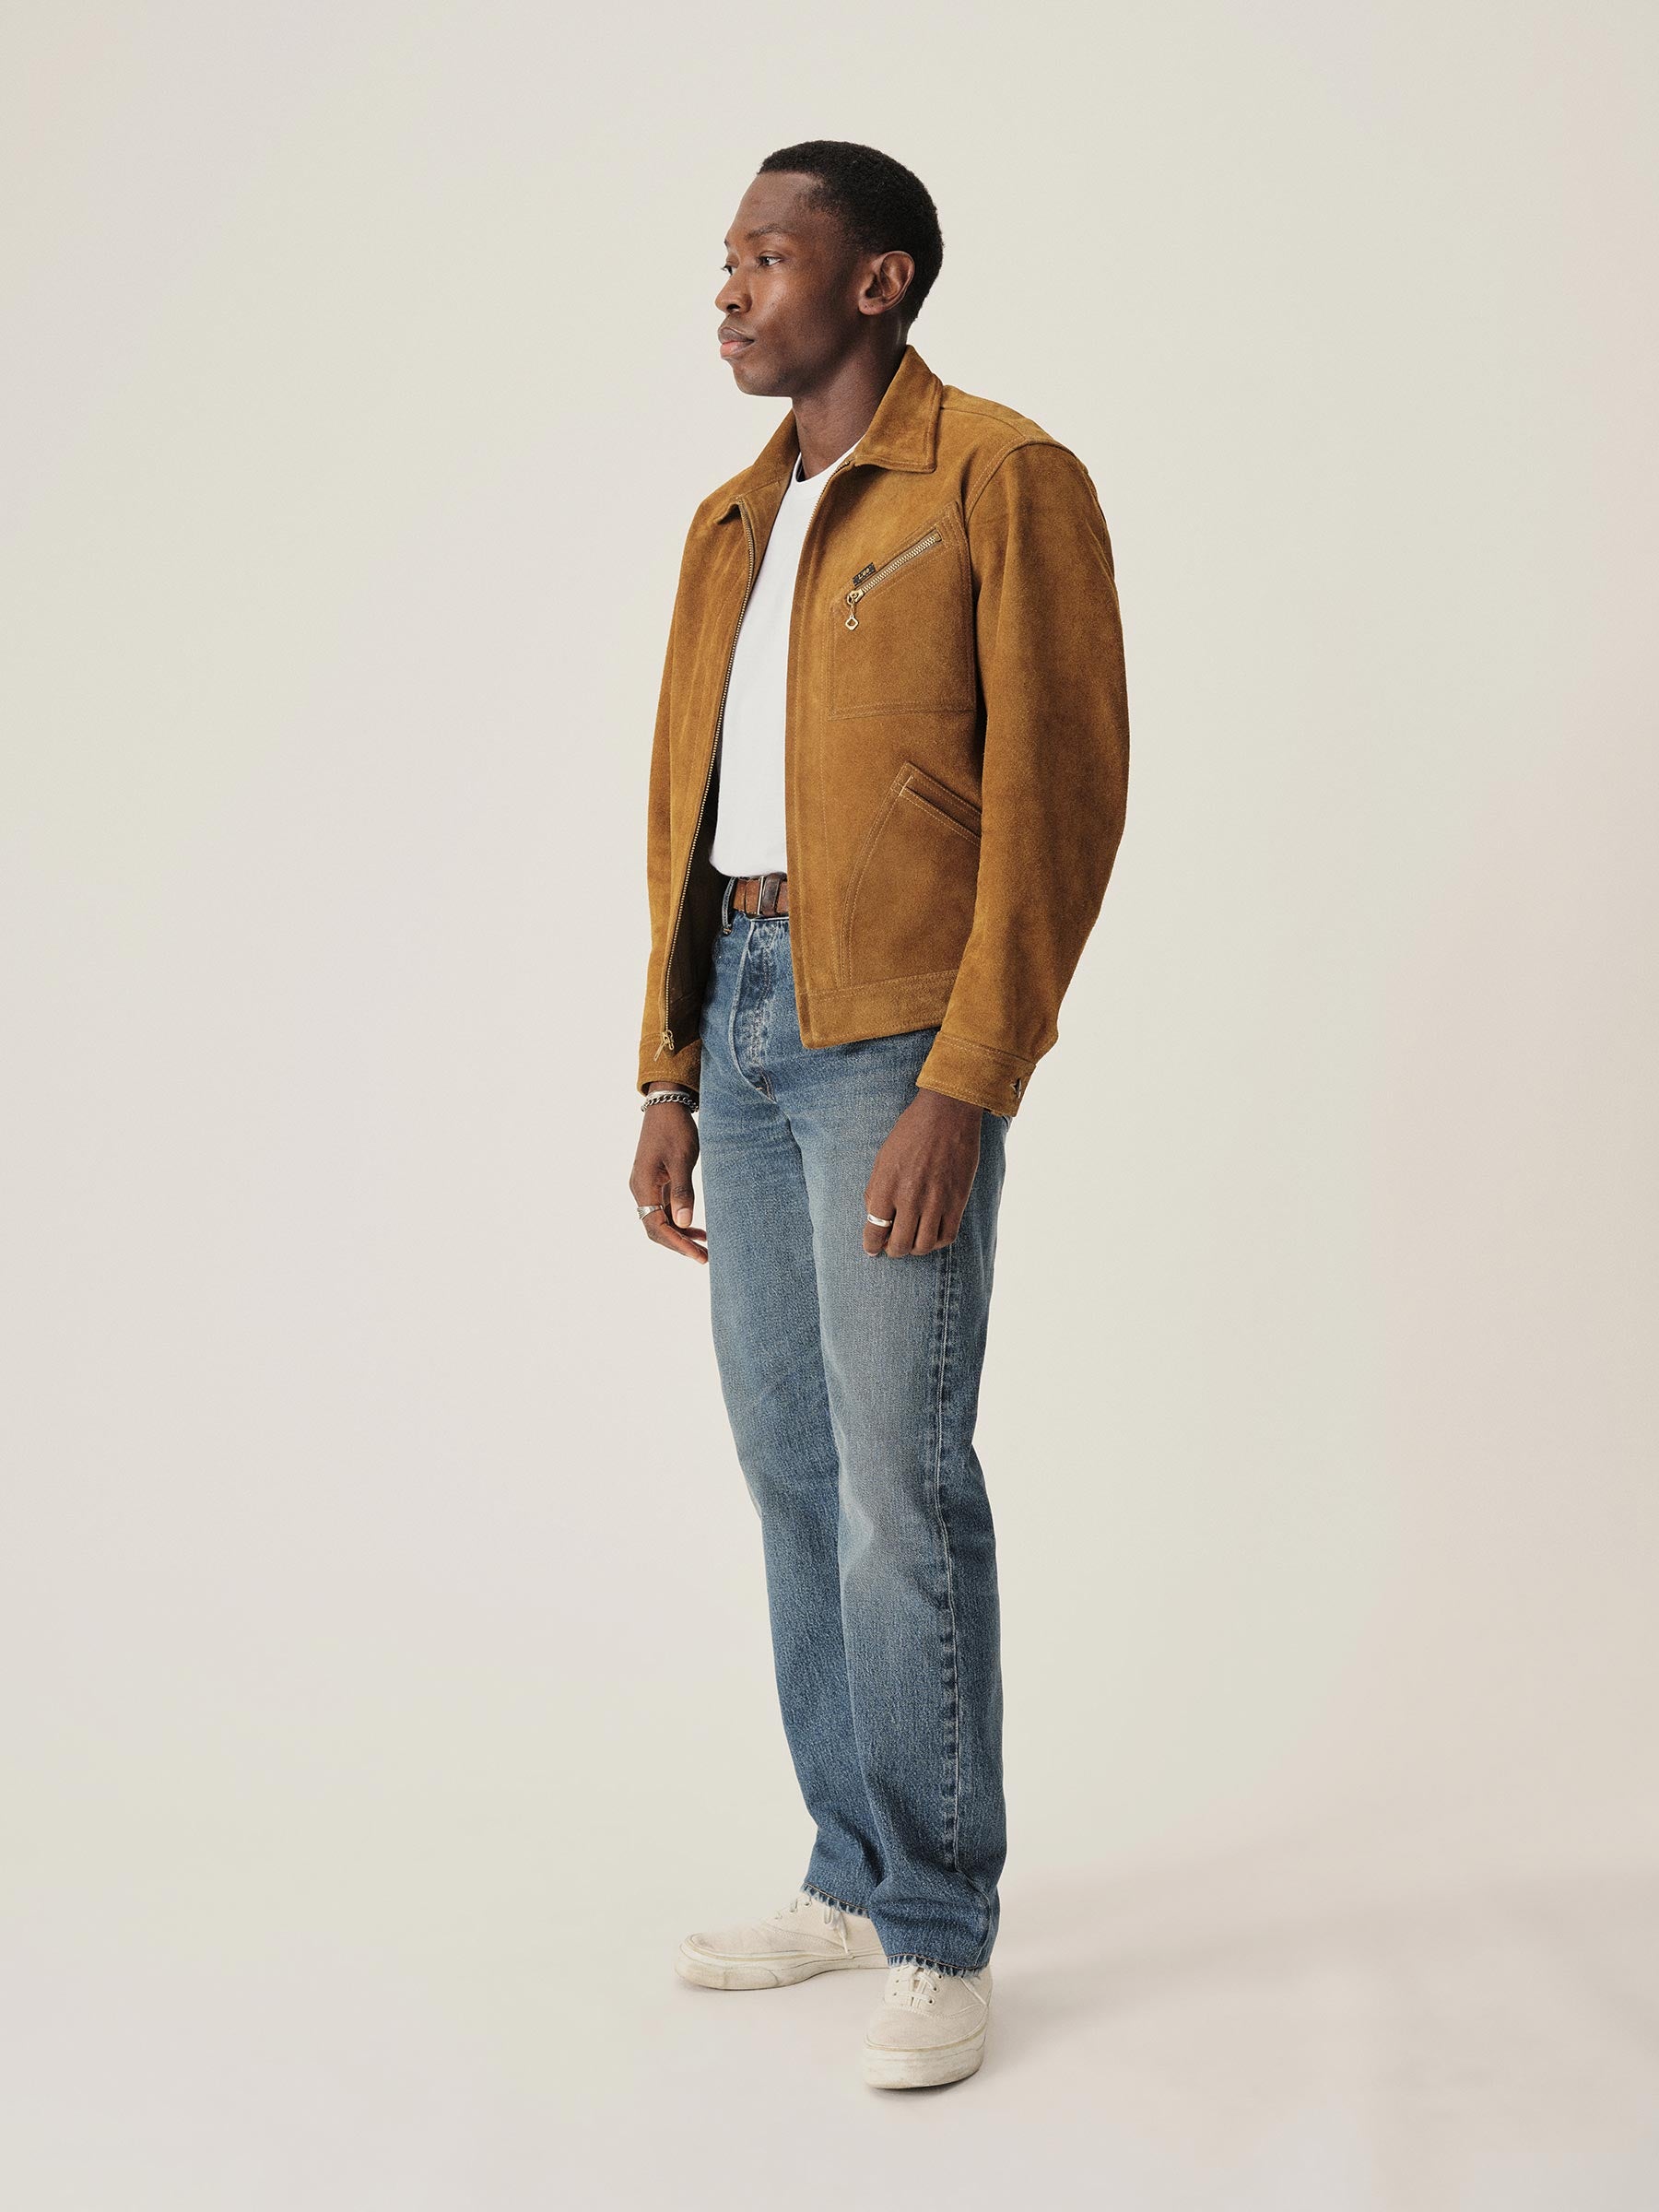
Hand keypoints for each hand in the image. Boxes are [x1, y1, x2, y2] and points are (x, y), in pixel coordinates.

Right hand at [631, 1090, 707, 1263]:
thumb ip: (683, 1192)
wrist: (667, 1105)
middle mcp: (641, 1189)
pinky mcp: (657, 1181)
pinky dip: (680, 1220)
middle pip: (656, 1228)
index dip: (677, 1244)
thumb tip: (683, 1224)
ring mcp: (648, 1186)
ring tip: (705, 1246)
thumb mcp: (682, 1159)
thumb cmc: (675, 1129)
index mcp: (643, 1186)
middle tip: (705, 1257)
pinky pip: (665, 1208)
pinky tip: (698, 1228)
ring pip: (661, 1220)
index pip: (656, 1227)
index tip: (698, 1255)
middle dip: (679, 1244)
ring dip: (681, 1234)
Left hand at [863, 1089, 983, 1256]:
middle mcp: (910, 1198)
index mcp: (887, 1186)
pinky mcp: (957, 1201)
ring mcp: (936, 1201)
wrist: (947, 1114)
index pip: (875, 1230)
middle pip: (899, 1244)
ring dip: (914, 1249)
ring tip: (912, 1242)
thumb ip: (876, 1189)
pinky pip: (947, 1236)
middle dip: (893, 1250)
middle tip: (892, 1247)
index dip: (871, 1245)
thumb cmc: (911, 1132)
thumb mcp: (883, 1157)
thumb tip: (874, 1217)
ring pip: (923, 1245)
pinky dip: (937, 1242)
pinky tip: (932, 1235)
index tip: (872, 1249)